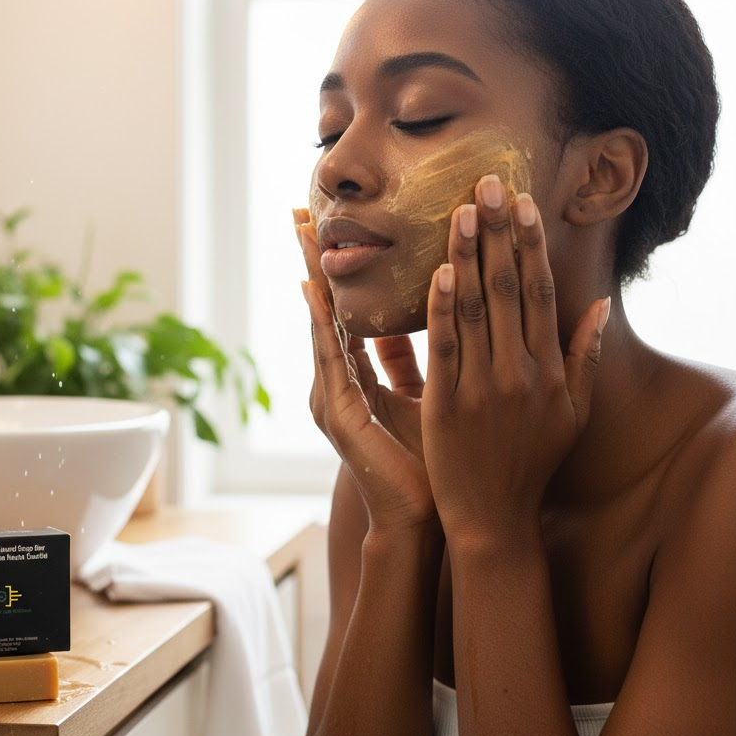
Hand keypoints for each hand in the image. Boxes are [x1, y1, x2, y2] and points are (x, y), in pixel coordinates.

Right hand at [294, 208, 435, 529]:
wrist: (424, 520)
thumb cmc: (431, 460)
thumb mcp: (428, 393)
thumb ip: (416, 356)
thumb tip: (437, 310)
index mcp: (360, 376)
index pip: (347, 310)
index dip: (339, 269)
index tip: (331, 227)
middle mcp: (339, 382)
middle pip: (325, 309)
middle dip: (313, 262)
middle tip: (299, 215)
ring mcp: (332, 398)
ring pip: (322, 326)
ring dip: (313, 280)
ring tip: (300, 239)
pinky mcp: (338, 415)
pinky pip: (332, 360)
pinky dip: (325, 325)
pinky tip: (315, 293)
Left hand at [420, 177, 609, 548]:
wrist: (494, 516)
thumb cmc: (533, 462)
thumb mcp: (574, 413)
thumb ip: (587, 357)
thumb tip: (602, 305)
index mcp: (550, 369)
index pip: (540, 292)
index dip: (530, 245)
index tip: (521, 204)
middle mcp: (520, 371)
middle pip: (508, 288)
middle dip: (498, 232)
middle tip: (487, 183)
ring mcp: (483, 386)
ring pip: (476, 308)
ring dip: (467, 255)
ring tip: (461, 211)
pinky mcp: (446, 402)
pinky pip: (444, 345)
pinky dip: (442, 306)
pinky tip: (438, 270)